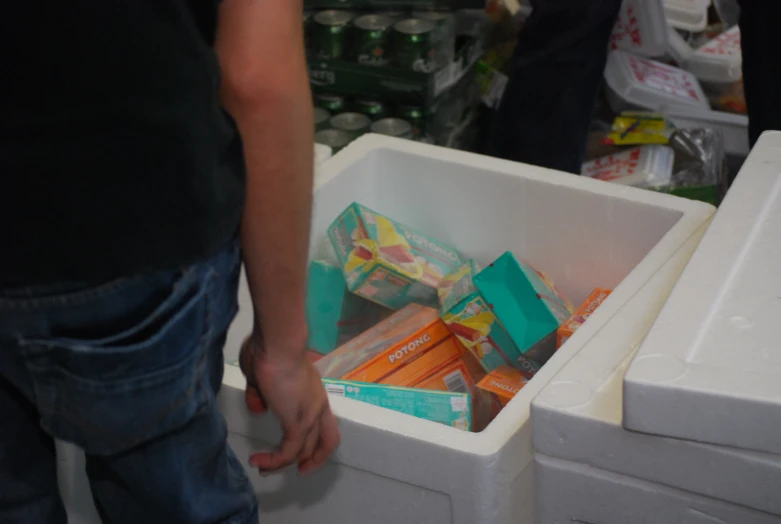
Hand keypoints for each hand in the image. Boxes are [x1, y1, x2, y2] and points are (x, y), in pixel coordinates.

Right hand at [239, 334, 339, 475]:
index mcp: (313, 391)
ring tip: (263, 469)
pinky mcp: (298, 422)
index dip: (315, 436)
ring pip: (307, 450)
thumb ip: (260, 393)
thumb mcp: (260, 375)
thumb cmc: (269, 349)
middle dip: (315, 459)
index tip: (299, 445)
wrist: (278, 342)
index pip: (322, 420)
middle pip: (328, 440)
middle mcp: (318, 404)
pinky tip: (257, 461)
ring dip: (284, 464)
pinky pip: (288, 452)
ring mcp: (310, 414)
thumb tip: (259, 406)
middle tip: (300, 470)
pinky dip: (273, 462)